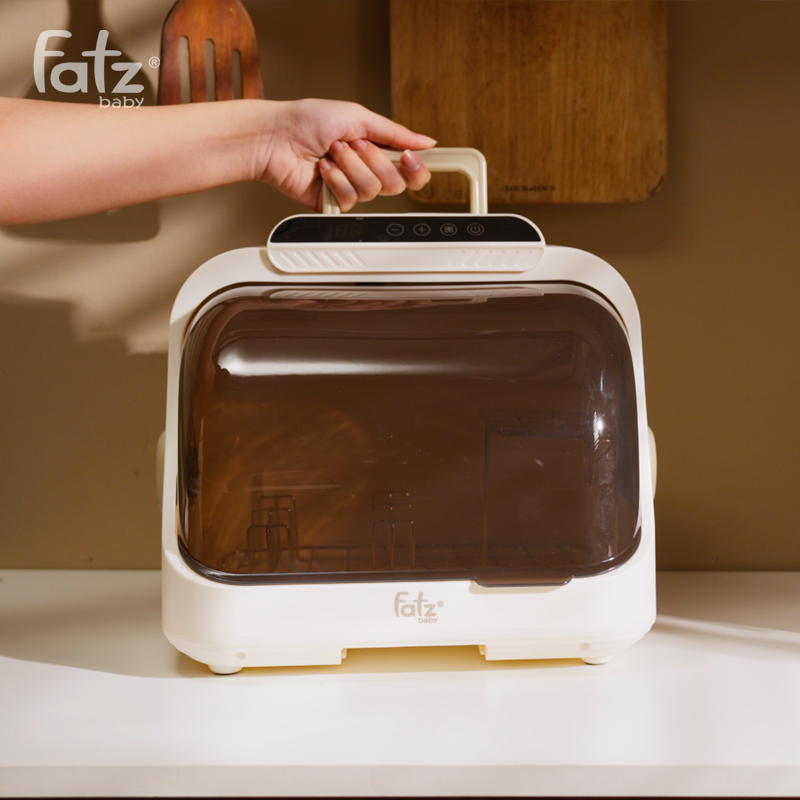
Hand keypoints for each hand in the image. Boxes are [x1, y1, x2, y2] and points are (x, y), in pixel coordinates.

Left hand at [256, 98, 435, 211]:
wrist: (276, 137)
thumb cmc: (307, 120)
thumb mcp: (358, 116)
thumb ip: (395, 133)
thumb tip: (425, 141)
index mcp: (375, 150)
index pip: (409, 171)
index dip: (416, 169)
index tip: (411, 158)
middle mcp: (365, 171)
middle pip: (395, 184)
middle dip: (374, 160)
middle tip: (353, 145)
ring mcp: (350, 188)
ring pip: (372, 190)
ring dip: (350, 165)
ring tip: (331, 153)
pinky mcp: (333, 203)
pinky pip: (349, 199)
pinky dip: (335, 179)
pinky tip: (322, 169)